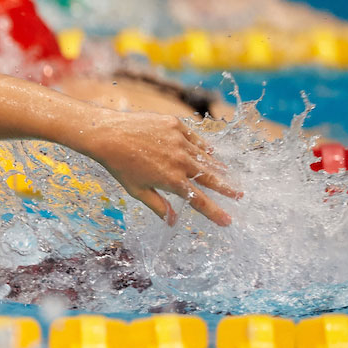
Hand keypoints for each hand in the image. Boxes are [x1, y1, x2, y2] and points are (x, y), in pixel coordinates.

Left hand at [80, 110, 241, 225]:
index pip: (199, 200)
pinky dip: (204, 147)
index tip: (227, 221)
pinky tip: (211, 152)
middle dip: (226, 187)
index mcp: (171, 180)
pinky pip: (195, 139)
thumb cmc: (119, 165)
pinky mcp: (176, 125)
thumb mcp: (137, 190)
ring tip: (227, 174)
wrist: (107, 134)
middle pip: (209, 178)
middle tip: (239, 194)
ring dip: (217, 167)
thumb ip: (158, 205)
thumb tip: (173, 222)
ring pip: (205, 157)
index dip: (214, 212)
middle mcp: (180, 161)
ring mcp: (179, 141)